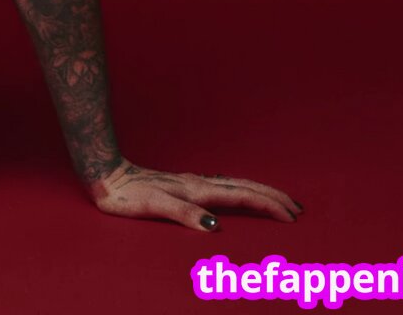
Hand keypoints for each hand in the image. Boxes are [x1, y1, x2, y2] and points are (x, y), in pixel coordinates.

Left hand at [88, 158, 302, 230]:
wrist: (105, 175)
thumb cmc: (126, 195)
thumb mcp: (153, 206)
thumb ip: (183, 215)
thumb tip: (215, 227)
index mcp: (197, 190)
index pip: (242, 196)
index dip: (268, 206)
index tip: (291, 217)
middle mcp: (199, 183)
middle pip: (245, 187)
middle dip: (273, 196)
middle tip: (298, 209)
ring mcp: (192, 182)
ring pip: (235, 184)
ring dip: (260, 192)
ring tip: (278, 200)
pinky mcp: (183, 184)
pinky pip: (222, 186)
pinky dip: (241, 190)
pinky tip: (238, 194)